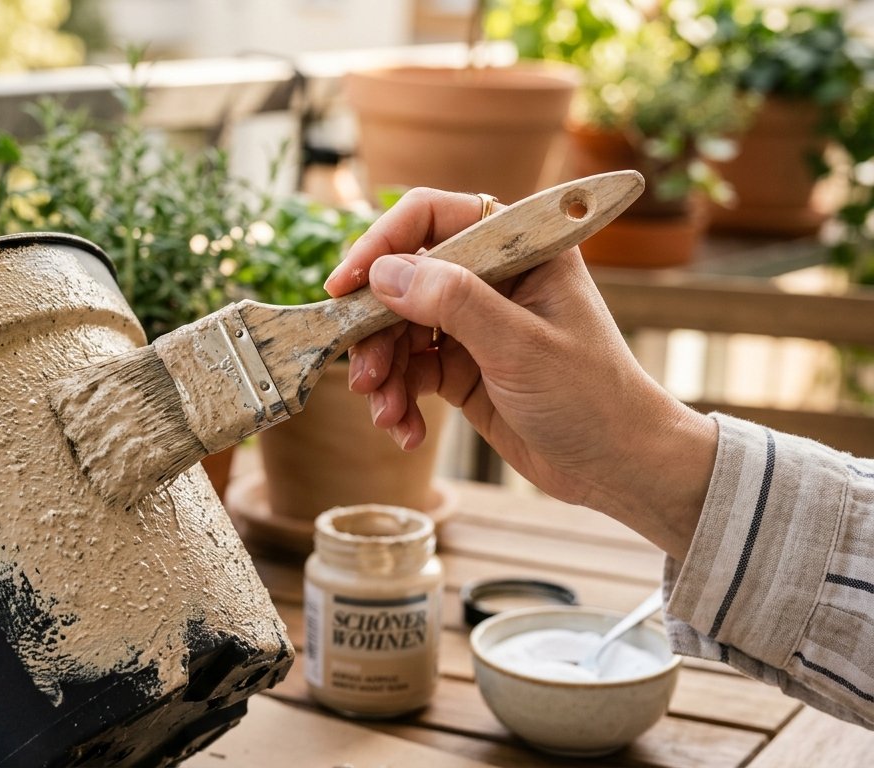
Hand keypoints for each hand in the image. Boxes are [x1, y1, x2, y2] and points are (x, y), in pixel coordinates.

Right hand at [324, 187, 715, 559]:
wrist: (621, 468)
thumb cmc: (592, 398)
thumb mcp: (520, 347)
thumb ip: (453, 303)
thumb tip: (384, 273)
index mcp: (520, 248)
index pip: (432, 218)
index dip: (381, 244)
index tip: (344, 285)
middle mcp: (492, 277)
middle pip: (402, 280)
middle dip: (376, 330)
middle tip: (363, 376)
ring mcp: (474, 323)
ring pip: (398, 329)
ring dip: (383, 373)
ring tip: (388, 413)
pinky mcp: (462, 367)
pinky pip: (409, 370)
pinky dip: (399, 399)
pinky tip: (407, 430)